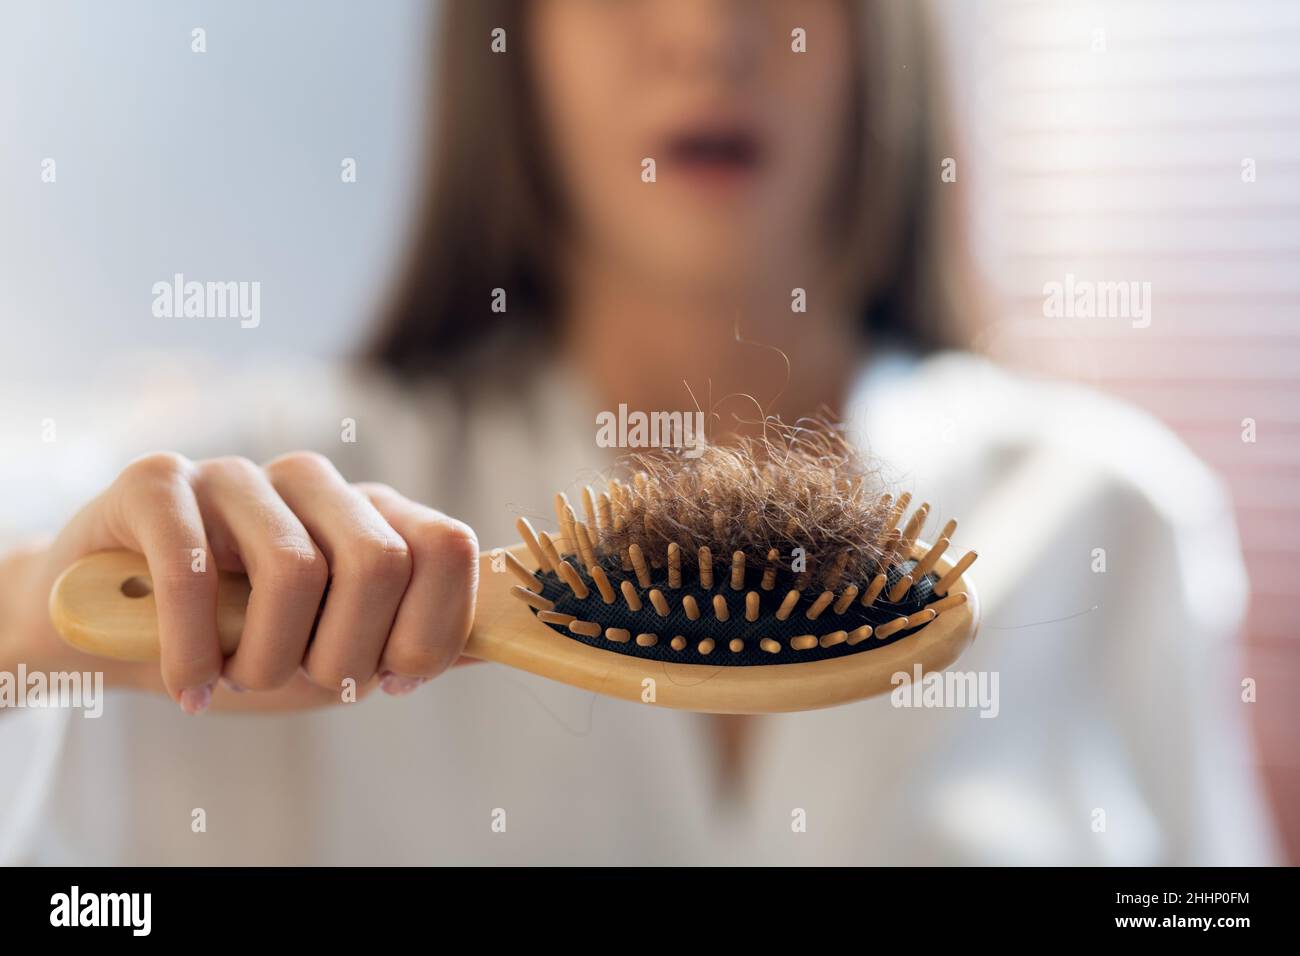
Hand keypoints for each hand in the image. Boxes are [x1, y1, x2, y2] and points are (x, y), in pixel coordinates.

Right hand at [1, 452, 478, 713]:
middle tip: (298, 682)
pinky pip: (195, 570)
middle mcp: (315, 482)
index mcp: (372, 514)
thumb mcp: (341, 648)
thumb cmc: (241, 640)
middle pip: (379, 562)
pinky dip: (193, 654)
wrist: (114, 628)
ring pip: (295, 569)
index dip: (429, 631)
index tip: (387, 681)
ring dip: (264, 660)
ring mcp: (238, 473)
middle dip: (343, 655)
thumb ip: (419, 638)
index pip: (448, 549)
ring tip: (234, 680)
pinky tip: (189, 688)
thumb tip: (509, 640)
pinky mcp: (158, 481)